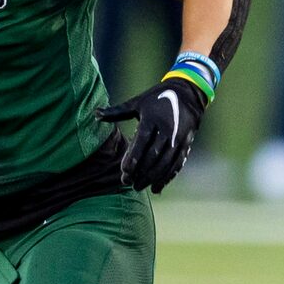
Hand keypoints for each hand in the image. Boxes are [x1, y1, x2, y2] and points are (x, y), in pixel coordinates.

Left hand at [97, 77, 208, 191]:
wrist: (188, 94)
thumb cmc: (156, 99)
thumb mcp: (137, 102)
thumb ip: (116, 112)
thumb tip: (95, 114)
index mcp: (153, 118)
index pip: (143, 140)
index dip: (134, 156)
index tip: (124, 171)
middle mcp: (168, 129)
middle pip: (154, 155)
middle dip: (141, 171)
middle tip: (127, 183)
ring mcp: (178, 138)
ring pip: (166, 163)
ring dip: (152, 177)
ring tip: (138, 187)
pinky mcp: (185, 145)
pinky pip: (177, 164)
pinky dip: (167, 178)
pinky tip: (156, 189)